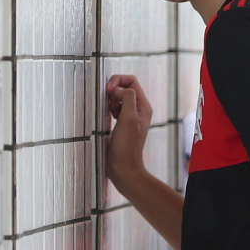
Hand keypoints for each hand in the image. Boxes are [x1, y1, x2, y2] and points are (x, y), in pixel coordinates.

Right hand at [105, 75, 152, 189]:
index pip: (132, 81)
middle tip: (108, 103)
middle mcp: (138, 110)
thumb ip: (127, 99)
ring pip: (117, 98)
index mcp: (143, 107)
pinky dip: (107, 108)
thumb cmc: (126, 148)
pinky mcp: (121, 123)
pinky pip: (113, 108)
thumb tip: (119, 89)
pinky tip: (106, 116)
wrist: (123, 168)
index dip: (118, 81)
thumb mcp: (128, 119)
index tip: (108, 90)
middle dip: (113, 90)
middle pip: (124, 87)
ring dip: (109, 100)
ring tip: (108, 112)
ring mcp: (129, 116)